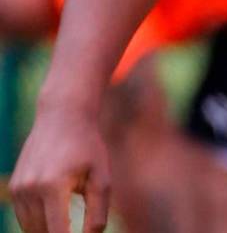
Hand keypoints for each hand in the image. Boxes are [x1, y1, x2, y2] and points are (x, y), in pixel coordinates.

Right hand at [11, 103, 110, 232]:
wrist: (63, 115)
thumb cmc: (88, 146)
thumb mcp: (102, 175)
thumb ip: (98, 211)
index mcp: (54, 186)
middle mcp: (31, 189)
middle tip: (73, 229)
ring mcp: (19, 188)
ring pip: (30, 228)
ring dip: (47, 230)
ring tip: (66, 220)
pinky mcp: (14, 187)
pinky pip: (24, 216)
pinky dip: (38, 219)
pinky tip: (55, 209)